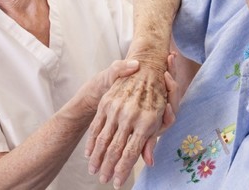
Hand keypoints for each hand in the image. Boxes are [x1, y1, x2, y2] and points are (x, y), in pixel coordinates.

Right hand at [85, 66, 166, 187]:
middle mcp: (129, 116)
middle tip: (103, 181)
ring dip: (97, 158)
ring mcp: (116, 109)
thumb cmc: (157, 97)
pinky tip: (88, 153)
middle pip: (115, 149)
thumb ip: (151, 140)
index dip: (122, 170)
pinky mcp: (106, 103)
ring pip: (103, 140)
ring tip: (93, 171)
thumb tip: (149, 162)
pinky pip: (96, 126)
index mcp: (146, 122)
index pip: (130, 153)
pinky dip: (91, 142)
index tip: (117, 183)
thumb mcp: (160, 118)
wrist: (146, 69)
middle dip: (108, 168)